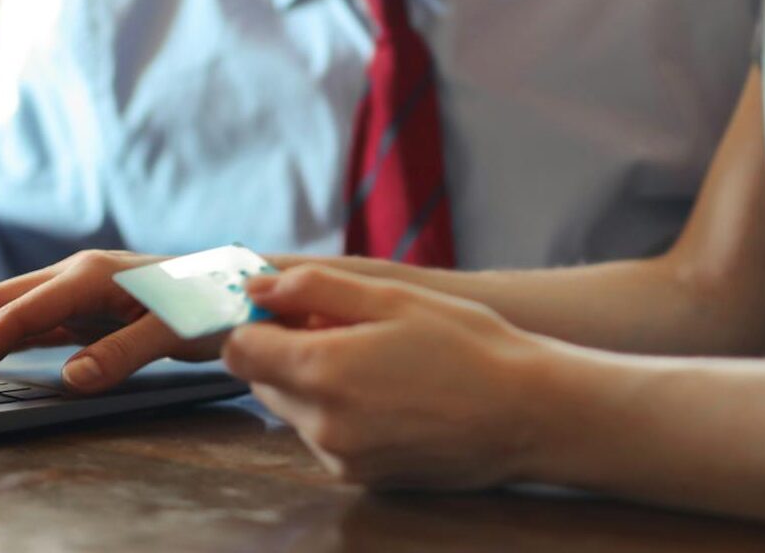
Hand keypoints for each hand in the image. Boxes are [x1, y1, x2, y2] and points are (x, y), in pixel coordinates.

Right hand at [0, 249, 217, 395]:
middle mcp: (77, 274)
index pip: (18, 315)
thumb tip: (69, 379)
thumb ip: (124, 352)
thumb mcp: (176, 331)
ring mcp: (79, 288)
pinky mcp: (86, 304)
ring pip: (7, 308)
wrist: (242, 285)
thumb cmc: (213, 303)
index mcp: (90, 275)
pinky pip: (30, 320)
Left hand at [223, 264, 551, 489]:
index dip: (257, 320)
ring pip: (293, 408)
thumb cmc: (466, 345)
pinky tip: (388, 391)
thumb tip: (257, 287)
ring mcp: (340, 458)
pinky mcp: (359, 477)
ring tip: (375, 358)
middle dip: (287, 348)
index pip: (239, 350)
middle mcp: (321, 425)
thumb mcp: (392, 297)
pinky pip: (323, 435)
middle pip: (262, 379)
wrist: (525, 413)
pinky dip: (338, 410)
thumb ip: (314, 288)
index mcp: (322, 372)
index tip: (288, 305)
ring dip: (314, 380)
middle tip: (343, 325)